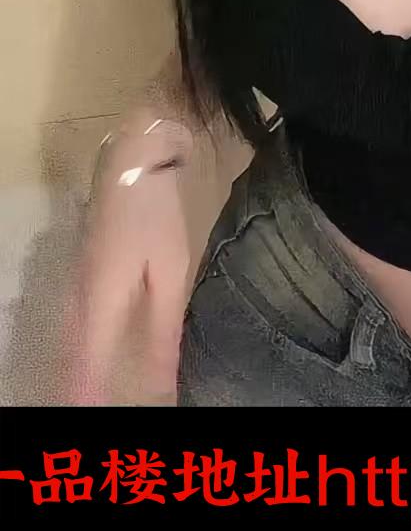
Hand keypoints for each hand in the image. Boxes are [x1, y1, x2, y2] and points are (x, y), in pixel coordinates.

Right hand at [62, 126, 193, 405]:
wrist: (132, 157)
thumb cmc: (156, 213)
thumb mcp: (170, 273)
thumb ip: (163, 333)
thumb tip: (163, 388)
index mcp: (100, 304)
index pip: (86, 371)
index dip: (89, 402)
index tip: (94, 422)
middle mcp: (78, 300)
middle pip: (72, 361)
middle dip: (81, 392)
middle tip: (94, 415)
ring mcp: (76, 284)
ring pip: (71, 343)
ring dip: (80, 373)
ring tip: (93, 400)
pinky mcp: (82, 272)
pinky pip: (76, 324)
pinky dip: (82, 349)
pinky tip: (95, 361)